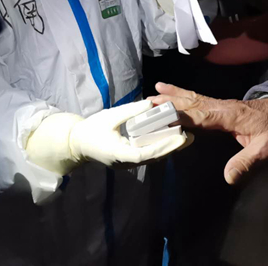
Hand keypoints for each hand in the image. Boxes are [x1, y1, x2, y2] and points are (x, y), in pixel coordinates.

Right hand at [26, 100, 193, 175]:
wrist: (76, 142)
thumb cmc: (91, 128)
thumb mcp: (110, 116)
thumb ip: (131, 110)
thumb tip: (152, 103)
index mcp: (120, 153)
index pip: (146, 153)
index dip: (165, 146)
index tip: (180, 138)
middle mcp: (126, 163)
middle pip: (154, 157)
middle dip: (172, 148)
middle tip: (190, 137)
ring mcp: (126, 164)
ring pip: (152, 158)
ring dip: (168, 149)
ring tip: (185, 138)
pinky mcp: (127, 161)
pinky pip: (147, 156)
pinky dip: (159, 149)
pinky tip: (169, 141)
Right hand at [149, 83, 267, 184]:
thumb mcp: (266, 149)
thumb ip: (247, 162)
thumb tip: (228, 177)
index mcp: (228, 115)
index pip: (200, 115)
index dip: (181, 115)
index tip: (160, 115)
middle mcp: (219, 106)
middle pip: (190, 103)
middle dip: (168, 103)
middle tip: (146, 103)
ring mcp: (218, 104)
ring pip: (191, 98)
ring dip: (170, 97)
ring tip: (150, 96)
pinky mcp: (218, 106)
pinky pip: (194, 99)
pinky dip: (179, 94)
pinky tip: (167, 91)